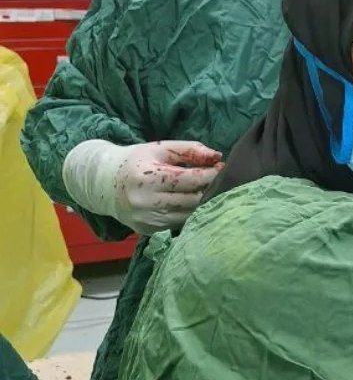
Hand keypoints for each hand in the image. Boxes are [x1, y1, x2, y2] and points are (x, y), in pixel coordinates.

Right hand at [63, 139, 222, 234]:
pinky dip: (189, 213)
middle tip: (218, 180)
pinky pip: (178, 223)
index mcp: (147, 178)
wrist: (103, 183)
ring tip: (208, 191)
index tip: (221, 167)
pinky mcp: (148, 230)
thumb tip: (218, 156)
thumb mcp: (161, 149)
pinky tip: (192, 203)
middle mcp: (145, 202)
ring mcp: (146, 219)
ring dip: (203, 203)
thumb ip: (190, 149)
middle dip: (209, 189)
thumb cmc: (137, 161)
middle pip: (192, 200)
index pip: (189, 180)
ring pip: (188, 215)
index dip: (210, 174)